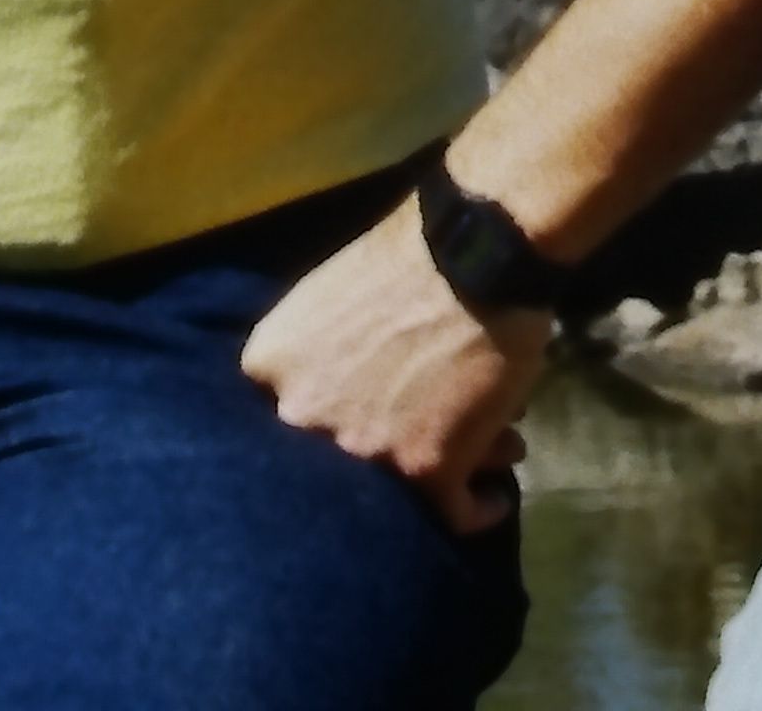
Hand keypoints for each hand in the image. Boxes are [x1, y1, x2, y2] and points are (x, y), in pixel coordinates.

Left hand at [242, 200, 549, 534]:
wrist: (478, 248)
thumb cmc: (410, 250)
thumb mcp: (328, 291)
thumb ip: (314, 348)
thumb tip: (340, 383)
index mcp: (270, 365)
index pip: (281, 416)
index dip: (327, 418)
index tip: (353, 417)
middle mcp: (303, 418)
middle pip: (336, 460)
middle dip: (380, 450)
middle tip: (413, 440)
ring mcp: (362, 451)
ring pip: (400, 489)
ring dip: (443, 469)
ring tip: (487, 451)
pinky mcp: (428, 471)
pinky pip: (455, 514)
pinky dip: (477, 509)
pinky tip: (491, 501)